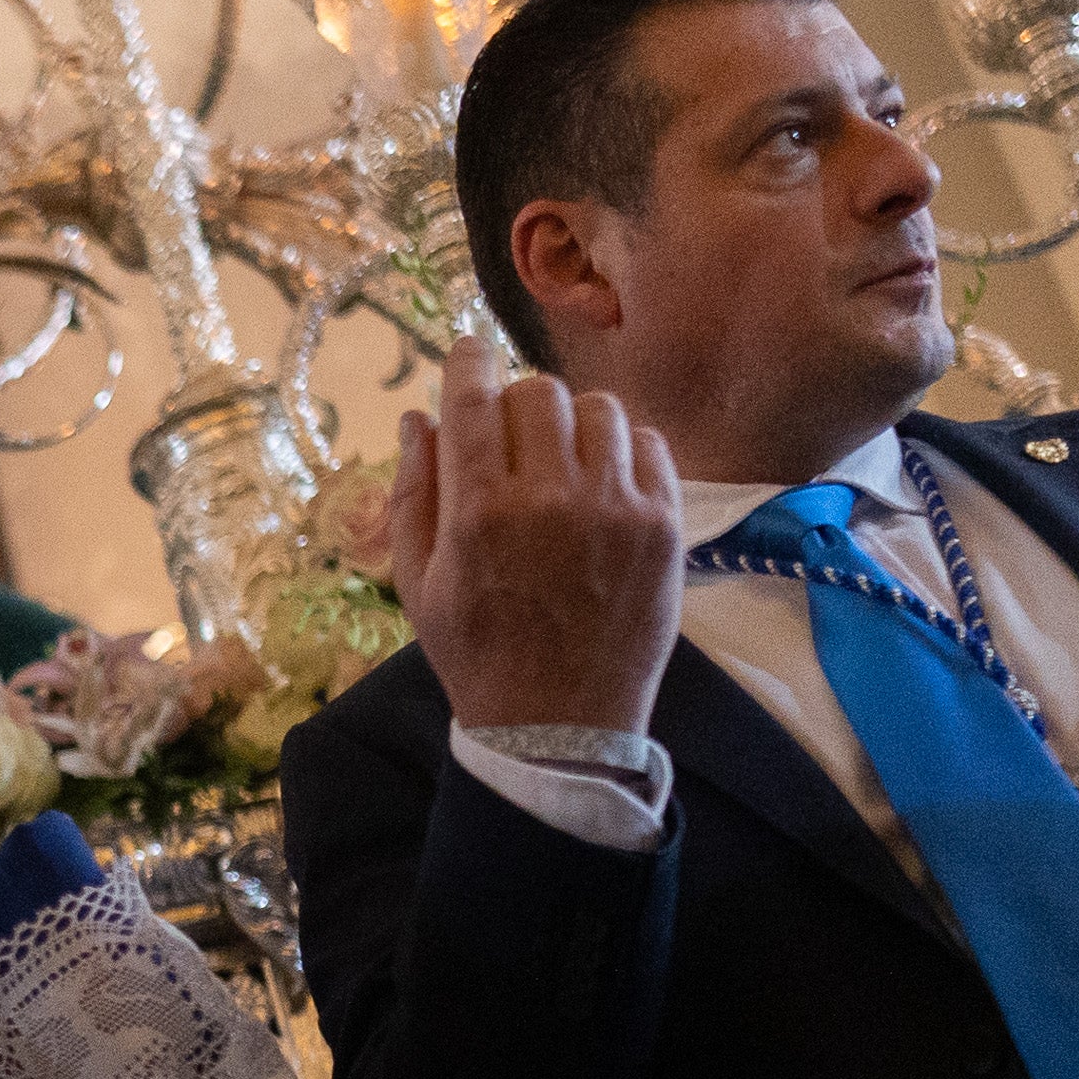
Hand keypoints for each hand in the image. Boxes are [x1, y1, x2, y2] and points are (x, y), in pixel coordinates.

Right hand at [392, 337, 682, 737]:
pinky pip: (649, 445)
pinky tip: (605, 487)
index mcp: (480, 512)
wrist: (559, 726)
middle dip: (520, 403)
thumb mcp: (419, 582)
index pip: (476, 396)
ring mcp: (615, 509)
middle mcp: (550, 499)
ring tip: (565, 463)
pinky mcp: (663, 525)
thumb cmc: (476, 653)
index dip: (469, 360)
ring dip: (576, 424)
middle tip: (515, 438)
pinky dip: (625, 452)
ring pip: (601, 410)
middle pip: (540, 392)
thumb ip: (414, 493)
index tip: (468, 352)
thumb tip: (418, 416)